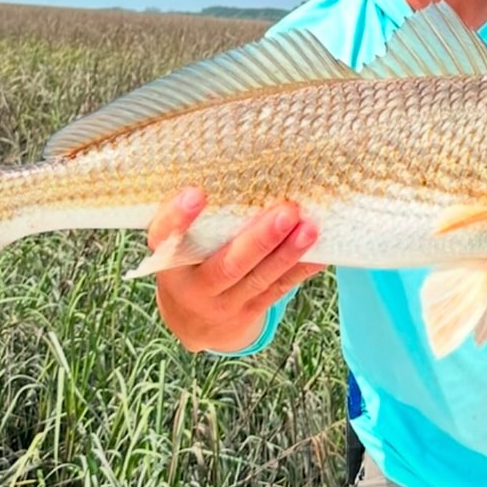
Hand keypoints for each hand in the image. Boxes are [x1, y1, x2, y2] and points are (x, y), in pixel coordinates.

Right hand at [145, 187, 324, 353]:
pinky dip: (300, 270)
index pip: (166, 237)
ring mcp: (223, 304)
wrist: (193, 322)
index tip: (196, 192)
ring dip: (288, 253)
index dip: (179, 217)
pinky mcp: (249, 311)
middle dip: (259, 239)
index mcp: (168, 260)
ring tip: (310, 228)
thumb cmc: (187, 262)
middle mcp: (193, 287)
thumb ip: (193, 217)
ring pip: (259, 279)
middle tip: (286, 212)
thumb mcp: (176, 243)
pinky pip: (278, 289)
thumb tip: (233, 164)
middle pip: (227, 265)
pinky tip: (320, 253)